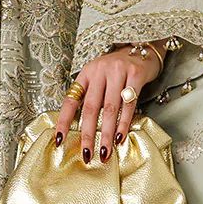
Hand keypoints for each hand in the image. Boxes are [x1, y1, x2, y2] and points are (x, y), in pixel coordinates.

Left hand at [54, 45, 163, 162]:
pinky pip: (129, 104)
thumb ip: (92, 96)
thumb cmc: (119, 69)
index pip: (70, 100)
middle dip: (87, 134)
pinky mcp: (136, 74)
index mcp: (86, 73)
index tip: (59, 141)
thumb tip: (84, 129)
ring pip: (110, 108)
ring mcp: (118, 71)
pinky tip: (120, 137)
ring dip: (106, 134)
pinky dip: (124, 123)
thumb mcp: (99, 77)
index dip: (63, 122)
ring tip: (104, 152)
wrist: (143, 48)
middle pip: (90, 108)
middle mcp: (99, 70)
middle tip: (86, 155)